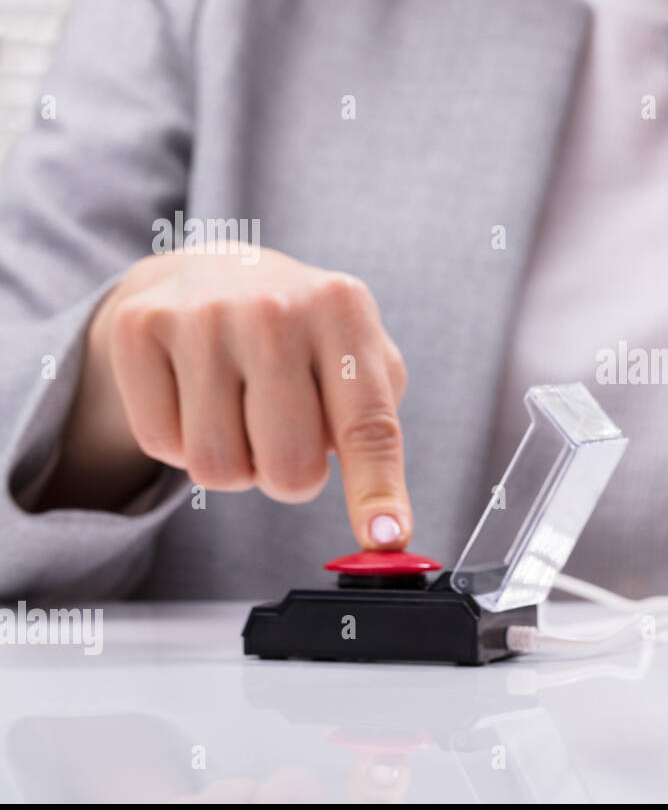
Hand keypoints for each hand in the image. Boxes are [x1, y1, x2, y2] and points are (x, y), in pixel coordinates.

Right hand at [44, 246, 411, 550]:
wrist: (211, 272)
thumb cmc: (303, 337)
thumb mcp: (359, 360)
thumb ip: (376, 437)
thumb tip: (386, 533)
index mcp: (343, 310)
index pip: (367, 424)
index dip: (376, 490)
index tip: (386, 537)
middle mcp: (274, 308)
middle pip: (288, 468)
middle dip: (291, 479)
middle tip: (287, 442)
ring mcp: (201, 314)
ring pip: (218, 468)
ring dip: (235, 465)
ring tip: (242, 413)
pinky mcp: (139, 327)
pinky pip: (161, 446)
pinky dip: (181, 444)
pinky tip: (196, 397)